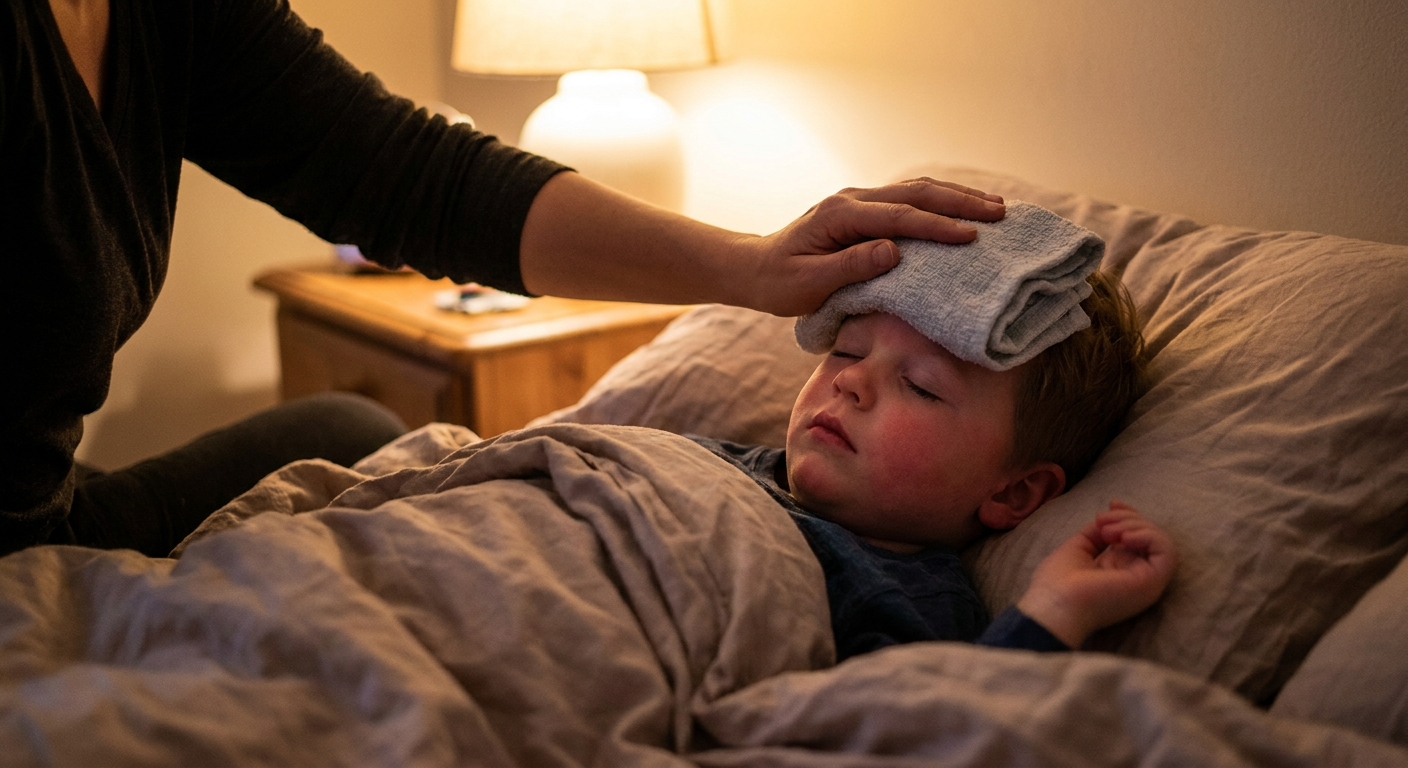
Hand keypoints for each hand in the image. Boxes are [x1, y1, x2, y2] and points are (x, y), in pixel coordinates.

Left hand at [737, 178, 1006, 315]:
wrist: (756, 268)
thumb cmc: (780, 282)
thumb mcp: (808, 283)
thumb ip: (850, 267)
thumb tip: (893, 252)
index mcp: (840, 215)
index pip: (898, 218)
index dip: (936, 227)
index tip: (971, 236)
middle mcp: (853, 199)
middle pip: (915, 193)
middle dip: (960, 202)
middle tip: (1000, 214)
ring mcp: (860, 200)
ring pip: (917, 190)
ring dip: (957, 196)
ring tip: (996, 207)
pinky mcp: (866, 209)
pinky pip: (910, 200)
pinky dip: (941, 201)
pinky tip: (965, 208)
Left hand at [1016, 502, 1177, 648]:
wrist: (1056, 605)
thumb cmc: (1058, 583)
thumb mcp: (1078, 548)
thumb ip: (1097, 533)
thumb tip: (1109, 516)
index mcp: (1119, 569)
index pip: (1137, 537)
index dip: (1129, 515)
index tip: (1112, 503)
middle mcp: (1136, 575)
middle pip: (1150, 535)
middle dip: (1128, 517)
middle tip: (1102, 520)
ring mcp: (1147, 581)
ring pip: (1161, 541)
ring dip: (1136, 525)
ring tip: (1109, 531)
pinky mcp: (1154, 582)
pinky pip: (1167, 551)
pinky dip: (1148, 536)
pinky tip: (1123, 538)